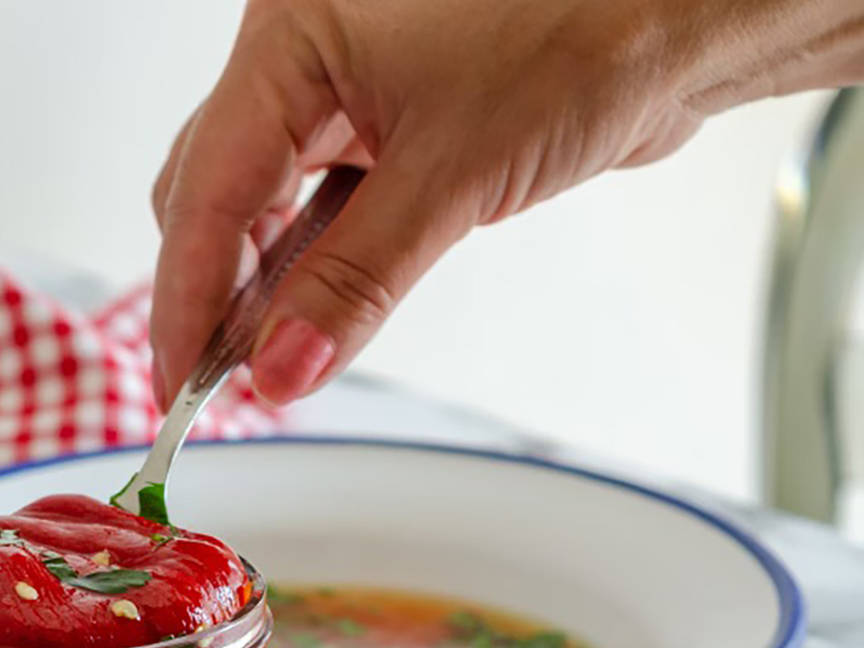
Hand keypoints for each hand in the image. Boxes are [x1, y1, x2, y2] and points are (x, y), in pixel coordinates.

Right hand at [150, 0, 863, 407]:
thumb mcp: (455, 176)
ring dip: (264, 286)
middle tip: (227, 383)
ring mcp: (338, 87)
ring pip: (258, 204)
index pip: (205, 187)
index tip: (185, 385)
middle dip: (217, 294)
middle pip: (212, 195)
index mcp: (291, 36)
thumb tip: (280, 372)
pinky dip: (310, 265)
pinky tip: (314, 315)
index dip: (188, 298)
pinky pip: (313, 203)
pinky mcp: (380, 121)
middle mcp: (301, 55)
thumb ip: (354, 284)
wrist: (687, 16)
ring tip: (275, 360)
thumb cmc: (591, 34)